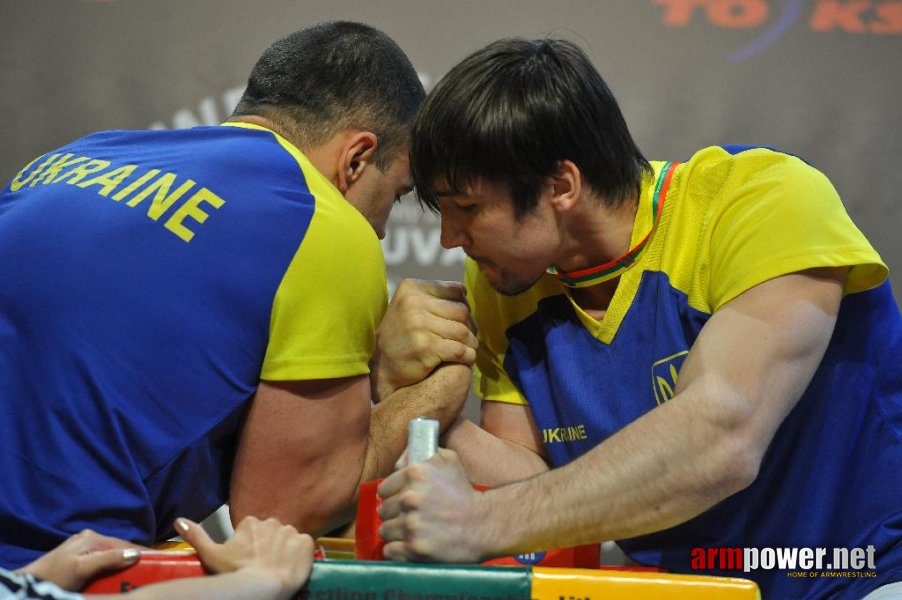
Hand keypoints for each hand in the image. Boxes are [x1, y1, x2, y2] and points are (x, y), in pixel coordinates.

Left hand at [17, 529, 142, 590]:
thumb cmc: (55, 576)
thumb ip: (107, 559)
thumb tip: (135, 553)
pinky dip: (113, 568)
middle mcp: (90, 539)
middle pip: (119, 549)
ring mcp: (85, 549)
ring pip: (112, 556)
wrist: (30, 584)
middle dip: (134, 558)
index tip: (160, 560)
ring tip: (139, 573)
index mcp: (92, 537)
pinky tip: (119, 576)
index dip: (142, 552)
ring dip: (124, 564)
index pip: (124, 544)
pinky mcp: (80, 560)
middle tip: (151, 570)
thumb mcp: (82, 568)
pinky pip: (104, 562)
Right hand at [178, 516, 313, 596]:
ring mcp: (291, 531)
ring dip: (285, 550)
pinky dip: (301, 554)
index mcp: (251, 522)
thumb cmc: (235, 573)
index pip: (254, 531)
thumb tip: (178, 521)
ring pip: (288, 539)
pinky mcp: (306, 542)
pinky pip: (305, 545)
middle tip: (262, 566)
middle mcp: (273, 521)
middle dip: (269, 547)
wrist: (263, 586)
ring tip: (277, 568)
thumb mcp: (211, 555)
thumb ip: (196, 535)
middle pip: (272, 533)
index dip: (251, 547)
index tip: (248, 560)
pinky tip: (292, 566)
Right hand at [372, 279, 476, 401]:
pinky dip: (468, 355)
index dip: (464, 305)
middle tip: (469, 336)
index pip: (454, 290)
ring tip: (469, 347)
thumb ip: (433, 297)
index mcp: (410, 289)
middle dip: (470, 326)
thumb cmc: (401, 335)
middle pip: (461, 311)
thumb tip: (464, 291)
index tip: (462, 319)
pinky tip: (466, 358)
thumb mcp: (409, 307)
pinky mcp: (426, 348)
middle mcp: (413, 303)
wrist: (382, 367)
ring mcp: (418, 325)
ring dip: (471, 342)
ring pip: (463, 331)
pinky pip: (460, 350)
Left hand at [377, 448, 487, 562]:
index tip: (403, 502)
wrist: (484, 524)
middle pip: (383, 511)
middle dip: (395, 515)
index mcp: (415, 473)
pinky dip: (399, 550)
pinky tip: (413, 545)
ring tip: (414, 531)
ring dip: (396, 533)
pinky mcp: (414, 548)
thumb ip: (420, 453)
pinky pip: (390, 550)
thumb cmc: (464, 492)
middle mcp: (410, 498)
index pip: (383, 489)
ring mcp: (411, 524)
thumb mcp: (447, 460)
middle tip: (412, 517)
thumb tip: (398, 461)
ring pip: (384, 531)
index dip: (393, 496)